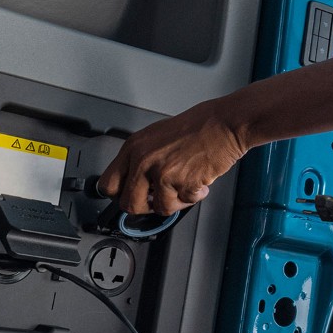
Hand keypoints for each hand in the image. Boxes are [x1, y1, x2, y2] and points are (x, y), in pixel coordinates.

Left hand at [98, 102, 247, 214]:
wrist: (225, 124)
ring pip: (159, 208)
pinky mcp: (181, 183)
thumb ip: (142, 159)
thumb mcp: (158, 136)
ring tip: (186, 185)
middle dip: (146, 206)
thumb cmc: (199, 126)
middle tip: (159, 198)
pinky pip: (183, 203)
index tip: (133, 195)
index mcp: (134, 147)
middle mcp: (143, 160)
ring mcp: (161, 172)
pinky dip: (194, 196)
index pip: (108, 184)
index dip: (122, 194)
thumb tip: (136, 183)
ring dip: (175, 202)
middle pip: (128, 204)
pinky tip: (199, 181)